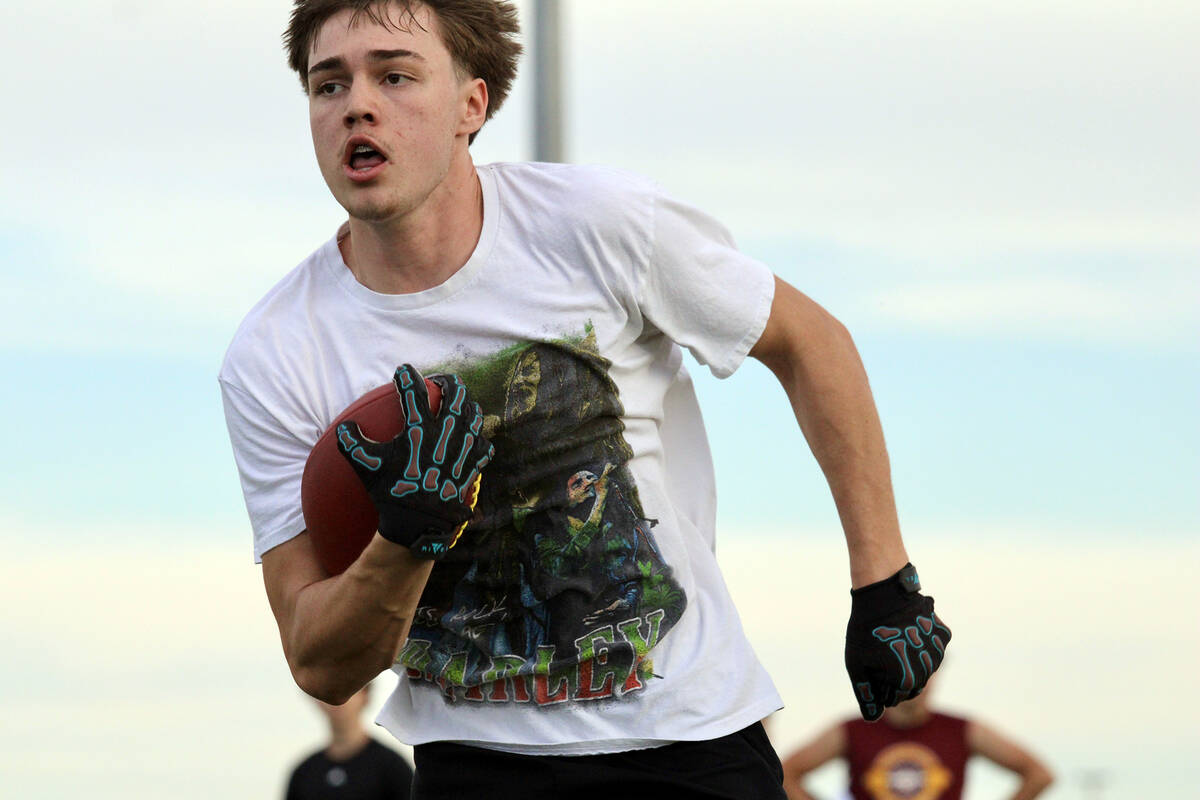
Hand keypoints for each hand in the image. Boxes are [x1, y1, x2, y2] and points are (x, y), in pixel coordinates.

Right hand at [336, 364, 494, 559]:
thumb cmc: (391, 492)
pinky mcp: (473, 465)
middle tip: (440, 382)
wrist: (419, 524)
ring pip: (475, 414)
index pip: (414, 391)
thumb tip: (345, 427)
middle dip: (448, 381)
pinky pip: (484, 444)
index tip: (402, 371)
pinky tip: (472, 439)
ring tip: (458, 405)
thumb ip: (351, 443)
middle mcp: (446, 434)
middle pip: (457, 393)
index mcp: (419, 429)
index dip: (407, 376)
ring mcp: (463, 449)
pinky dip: (479, 439)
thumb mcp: (365, 467)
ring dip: (467, 405)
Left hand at [844, 563, 949, 719]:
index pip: (892, 699)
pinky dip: (921, 643)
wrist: (883, 591)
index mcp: (905, 682)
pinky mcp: (943, 636)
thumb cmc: (866, 630)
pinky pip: (932, 648)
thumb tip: (873, 716)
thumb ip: (866, 695)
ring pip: (923, 668)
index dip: (877, 684)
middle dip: (895, 675)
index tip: (870, 664)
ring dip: (909, 660)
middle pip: (910, 687)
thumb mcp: (856, 664)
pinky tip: (907, 629)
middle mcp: (928, 670)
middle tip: (881, 652)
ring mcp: (939, 652)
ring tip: (893, 639)